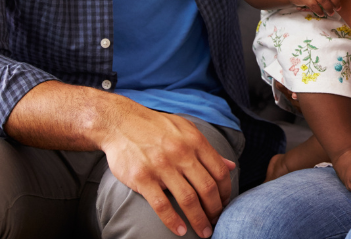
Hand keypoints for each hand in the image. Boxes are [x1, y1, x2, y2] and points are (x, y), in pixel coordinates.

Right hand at [99, 104, 234, 237]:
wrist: (120, 123)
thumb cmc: (156, 127)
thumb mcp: (186, 130)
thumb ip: (207, 149)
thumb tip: (230, 165)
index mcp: (195, 141)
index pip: (220, 171)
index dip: (225, 192)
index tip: (224, 204)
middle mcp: (181, 153)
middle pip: (207, 188)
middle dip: (215, 210)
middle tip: (217, 222)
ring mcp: (161, 166)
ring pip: (188, 199)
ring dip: (199, 220)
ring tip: (204, 232)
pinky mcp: (142, 177)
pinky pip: (161, 205)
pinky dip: (173, 221)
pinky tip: (180, 230)